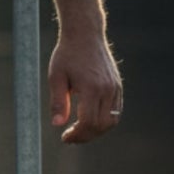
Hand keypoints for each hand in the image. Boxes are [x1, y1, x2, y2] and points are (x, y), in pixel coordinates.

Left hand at [48, 30, 122, 144]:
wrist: (85, 35)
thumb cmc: (67, 55)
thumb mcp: (56, 77)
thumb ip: (58, 102)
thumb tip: (57, 124)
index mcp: (92, 88)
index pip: (89, 122)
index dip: (77, 135)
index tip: (64, 138)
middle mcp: (108, 89)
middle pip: (102, 125)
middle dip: (86, 136)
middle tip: (69, 138)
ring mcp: (115, 87)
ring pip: (112, 120)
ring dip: (96, 131)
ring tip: (78, 131)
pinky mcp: (118, 86)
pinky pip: (115, 111)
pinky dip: (104, 121)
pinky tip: (88, 121)